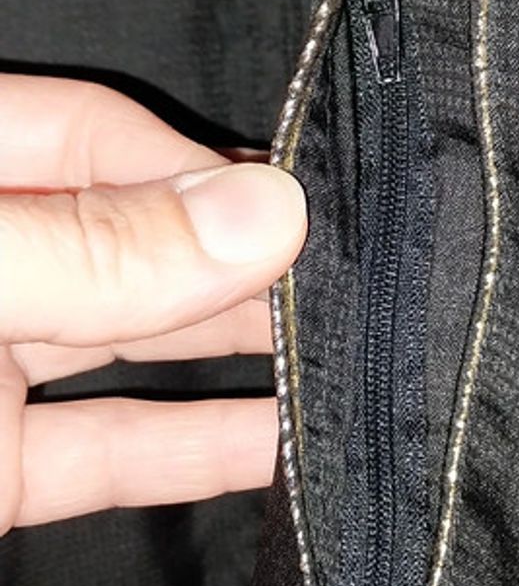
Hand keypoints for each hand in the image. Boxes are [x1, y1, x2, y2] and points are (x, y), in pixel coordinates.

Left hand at [0, 75, 306, 532]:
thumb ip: (94, 252)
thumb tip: (263, 213)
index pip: (93, 134)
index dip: (198, 173)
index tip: (305, 219)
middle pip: (126, 237)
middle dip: (238, 261)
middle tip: (359, 281)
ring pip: (126, 345)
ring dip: (234, 354)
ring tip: (350, 352)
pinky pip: (102, 450)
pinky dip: (187, 451)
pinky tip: (280, 447)